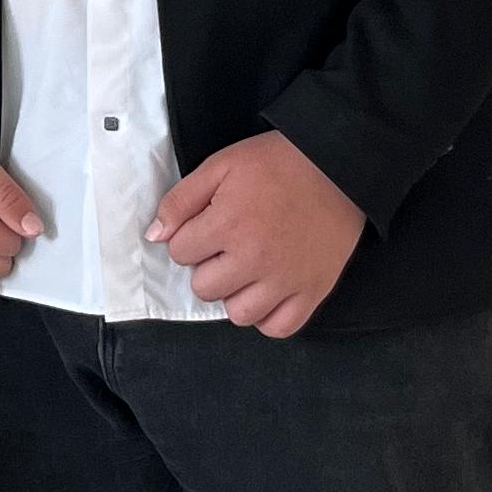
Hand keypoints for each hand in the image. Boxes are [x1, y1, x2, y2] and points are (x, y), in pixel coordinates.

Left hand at [150, 130, 364, 335]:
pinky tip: (266, 292)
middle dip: (207, 267)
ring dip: (235, 294)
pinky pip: (279, 328)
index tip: (207, 225)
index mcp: (229, 224)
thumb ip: (181, 200)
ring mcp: (286, 280)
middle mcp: (255, 258)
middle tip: (227, 245)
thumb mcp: (221, 166)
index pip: (180, 253)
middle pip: (204, 288)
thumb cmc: (277, 163)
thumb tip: (156, 236)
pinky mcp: (313, 291)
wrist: (336, 165)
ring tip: (246, 269)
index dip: (188, 237)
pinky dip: (268, 316)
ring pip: (238, 314)